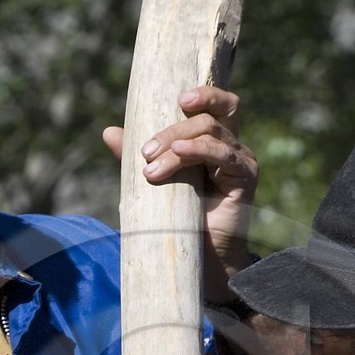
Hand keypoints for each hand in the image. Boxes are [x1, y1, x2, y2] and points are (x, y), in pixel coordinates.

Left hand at [103, 86, 257, 302]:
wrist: (200, 261)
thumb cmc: (177, 222)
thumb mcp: (152, 183)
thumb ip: (134, 157)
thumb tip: (109, 131)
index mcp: (212, 142)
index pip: (217, 105)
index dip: (204, 93)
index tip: (178, 98)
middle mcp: (230, 147)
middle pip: (210, 116)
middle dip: (173, 129)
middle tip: (146, 151)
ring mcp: (240, 161)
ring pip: (211, 132)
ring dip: (176, 144)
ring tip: (152, 164)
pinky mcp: (245, 178)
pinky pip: (224, 154)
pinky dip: (199, 150)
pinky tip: (178, 154)